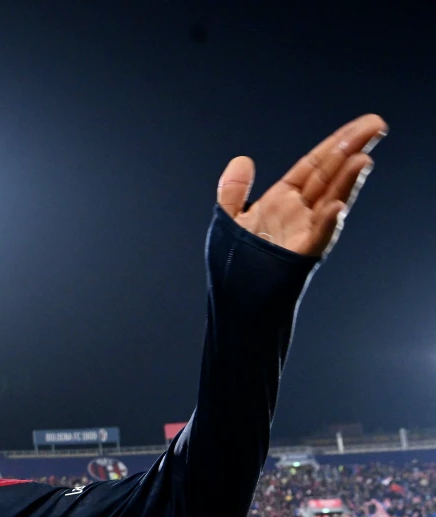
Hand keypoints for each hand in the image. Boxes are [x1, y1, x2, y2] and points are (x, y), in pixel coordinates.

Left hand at [217, 113, 386, 257]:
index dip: (336, 143)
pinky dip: (327, 223)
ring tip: (362, 159)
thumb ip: (233, 191)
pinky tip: (337, 208)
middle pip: (329, 175)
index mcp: (283, 200)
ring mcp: (303, 234)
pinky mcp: (300, 257)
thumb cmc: (236, 265)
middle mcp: (299, 213)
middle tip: (375, 127)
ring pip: (330, 201)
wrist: (236, 302)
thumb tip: (242, 160)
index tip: (362, 125)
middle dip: (350, 150)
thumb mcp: (229, 221)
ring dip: (346, 182)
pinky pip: (317, 237)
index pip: (314, 165)